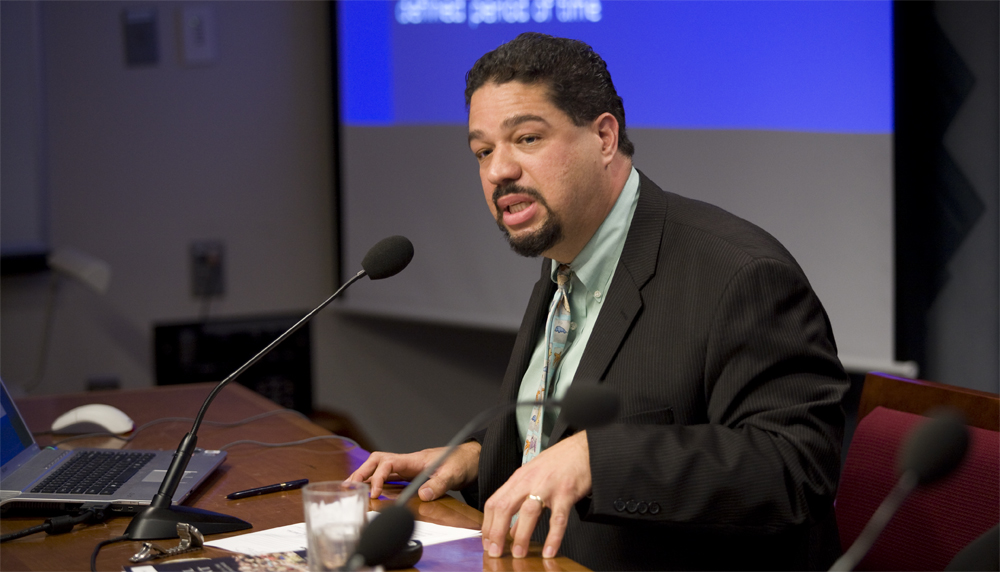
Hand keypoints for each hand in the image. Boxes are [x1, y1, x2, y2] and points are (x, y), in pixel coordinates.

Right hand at [348, 441, 480, 500]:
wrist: (473, 459)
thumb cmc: (463, 462)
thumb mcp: (453, 473)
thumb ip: (438, 484)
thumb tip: (422, 495)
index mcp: (415, 460)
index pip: (388, 464)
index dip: (378, 478)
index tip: (374, 493)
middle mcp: (409, 462)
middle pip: (377, 461)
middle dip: (362, 472)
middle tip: (348, 487)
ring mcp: (409, 468)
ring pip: (381, 468)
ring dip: (366, 476)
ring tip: (351, 488)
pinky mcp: (412, 475)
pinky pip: (390, 476)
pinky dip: (377, 481)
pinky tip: (370, 490)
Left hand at [480, 431, 590, 558]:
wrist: (584, 449)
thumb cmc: (559, 462)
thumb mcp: (534, 478)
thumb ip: (522, 504)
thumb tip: (512, 531)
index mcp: (519, 478)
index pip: (494, 502)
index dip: (487, 524)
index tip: (486, 542)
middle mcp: (530, 481)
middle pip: (505, 507)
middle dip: (496, 532)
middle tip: (494, 552)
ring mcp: (548, 486)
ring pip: (528, 513)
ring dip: (521, 536)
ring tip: (518, 554)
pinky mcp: (566, 493)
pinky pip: (558, 519)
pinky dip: (553, 537)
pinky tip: (549, 551)